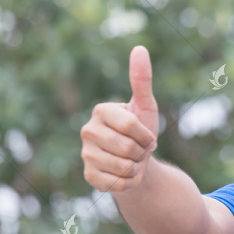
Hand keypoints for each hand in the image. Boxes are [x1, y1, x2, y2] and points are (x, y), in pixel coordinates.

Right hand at [81, 46, 158, 191]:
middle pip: (128, 148)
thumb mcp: (145, 106)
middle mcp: (87, 131)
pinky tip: (124, 174)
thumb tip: (139, 49)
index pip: (131, 125)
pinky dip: (129, 182)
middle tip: (138, 150)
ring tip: (132, 161)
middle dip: (142, 153)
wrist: (137, 162)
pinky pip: (118, 184)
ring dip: (136, 168)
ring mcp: (86, 155)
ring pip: (123, 167)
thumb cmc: (141, 132)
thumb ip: (141, 79)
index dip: (146, 135)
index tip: (147, 136)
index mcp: (101, 111)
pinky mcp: (89, 176)